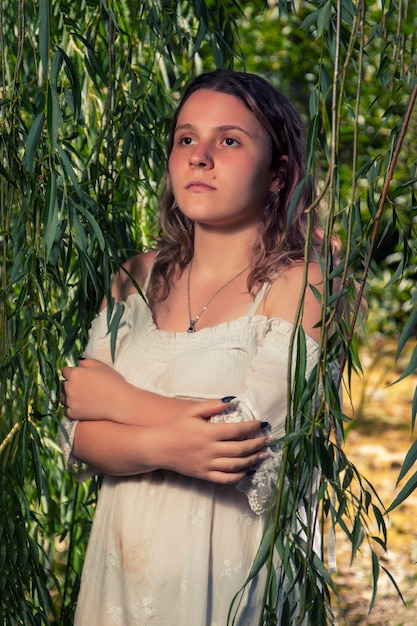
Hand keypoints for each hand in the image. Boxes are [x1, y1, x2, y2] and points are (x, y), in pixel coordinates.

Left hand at [61, 359, 127, 421]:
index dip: (72, 372)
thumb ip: (87, 362)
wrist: (119, 402)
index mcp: (75, 374)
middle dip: (69, 384)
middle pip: (62, 384)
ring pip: (62, 397)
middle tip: (81, 387)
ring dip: (68, 396)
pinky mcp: (73, 414)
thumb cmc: (113, 382)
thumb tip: (79, 363)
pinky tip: (78, 406)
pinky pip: (65, 411)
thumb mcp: (101, 366)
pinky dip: (70, 408)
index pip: (65, 371)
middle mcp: (69, 387)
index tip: (78, 376)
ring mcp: (70, 401)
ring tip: (80, 397)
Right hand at [149, 399, 269, 483]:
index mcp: (208, 432)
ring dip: (252, 460)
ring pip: (235, 465)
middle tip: (268, 440)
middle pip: (240, 449)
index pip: (236, 430)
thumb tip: (230, 401)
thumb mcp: (191, 411)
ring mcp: (207, 464)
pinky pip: (225, 479)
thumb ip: (211, 406)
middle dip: (257, 444)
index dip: (251, 427)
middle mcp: (210, 450)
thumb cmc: (175, 427)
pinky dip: (238, 476)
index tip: (262, 424)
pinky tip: (247, 471)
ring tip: (263, 455)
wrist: (158, 448)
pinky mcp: (204, 475)